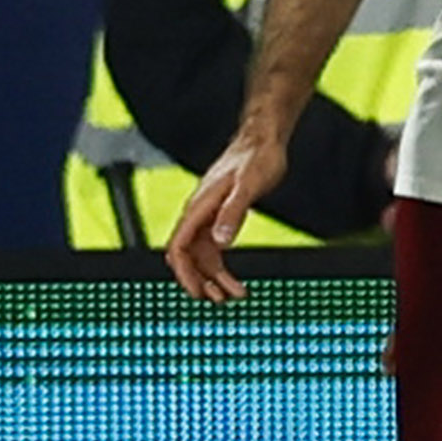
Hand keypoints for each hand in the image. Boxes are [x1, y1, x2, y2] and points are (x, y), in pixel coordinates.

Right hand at [166, 129, 287, 303]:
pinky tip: (235, 279)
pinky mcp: (221, 216)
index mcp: (199, 207)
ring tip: (234, 295)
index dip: (185, 273)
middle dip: (199, 280)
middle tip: (220, 300)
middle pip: (187, 256)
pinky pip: (213, 248)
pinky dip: (222, 266)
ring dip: (213, 277)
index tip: (198, 293)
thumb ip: (233, 212)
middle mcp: (198, 214)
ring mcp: (208, 216)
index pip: (178, 247)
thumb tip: (221, 241)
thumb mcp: (247, 186)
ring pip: (202, 255)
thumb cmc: (256, 158)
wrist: (263, 140)